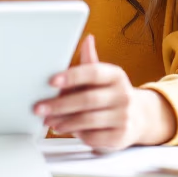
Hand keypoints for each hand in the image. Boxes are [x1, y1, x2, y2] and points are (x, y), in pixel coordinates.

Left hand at [33, 34, 175, 150]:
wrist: (137, 117)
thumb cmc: (110, 94)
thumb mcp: (102, 76)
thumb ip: (89, 61)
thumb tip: (87, 39)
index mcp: (115, 75)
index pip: (93, 72)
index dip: (71, 76)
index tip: (51, 81)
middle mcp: (123, 95)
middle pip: (87, 99)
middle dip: (59, 105)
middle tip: (40, 108)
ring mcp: (124, 116)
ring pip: (88, 120)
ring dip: (65, 122)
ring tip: (49, 121)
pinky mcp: (121, 136)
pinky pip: (94, 137)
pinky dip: (78, 134)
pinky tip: (68, 130)